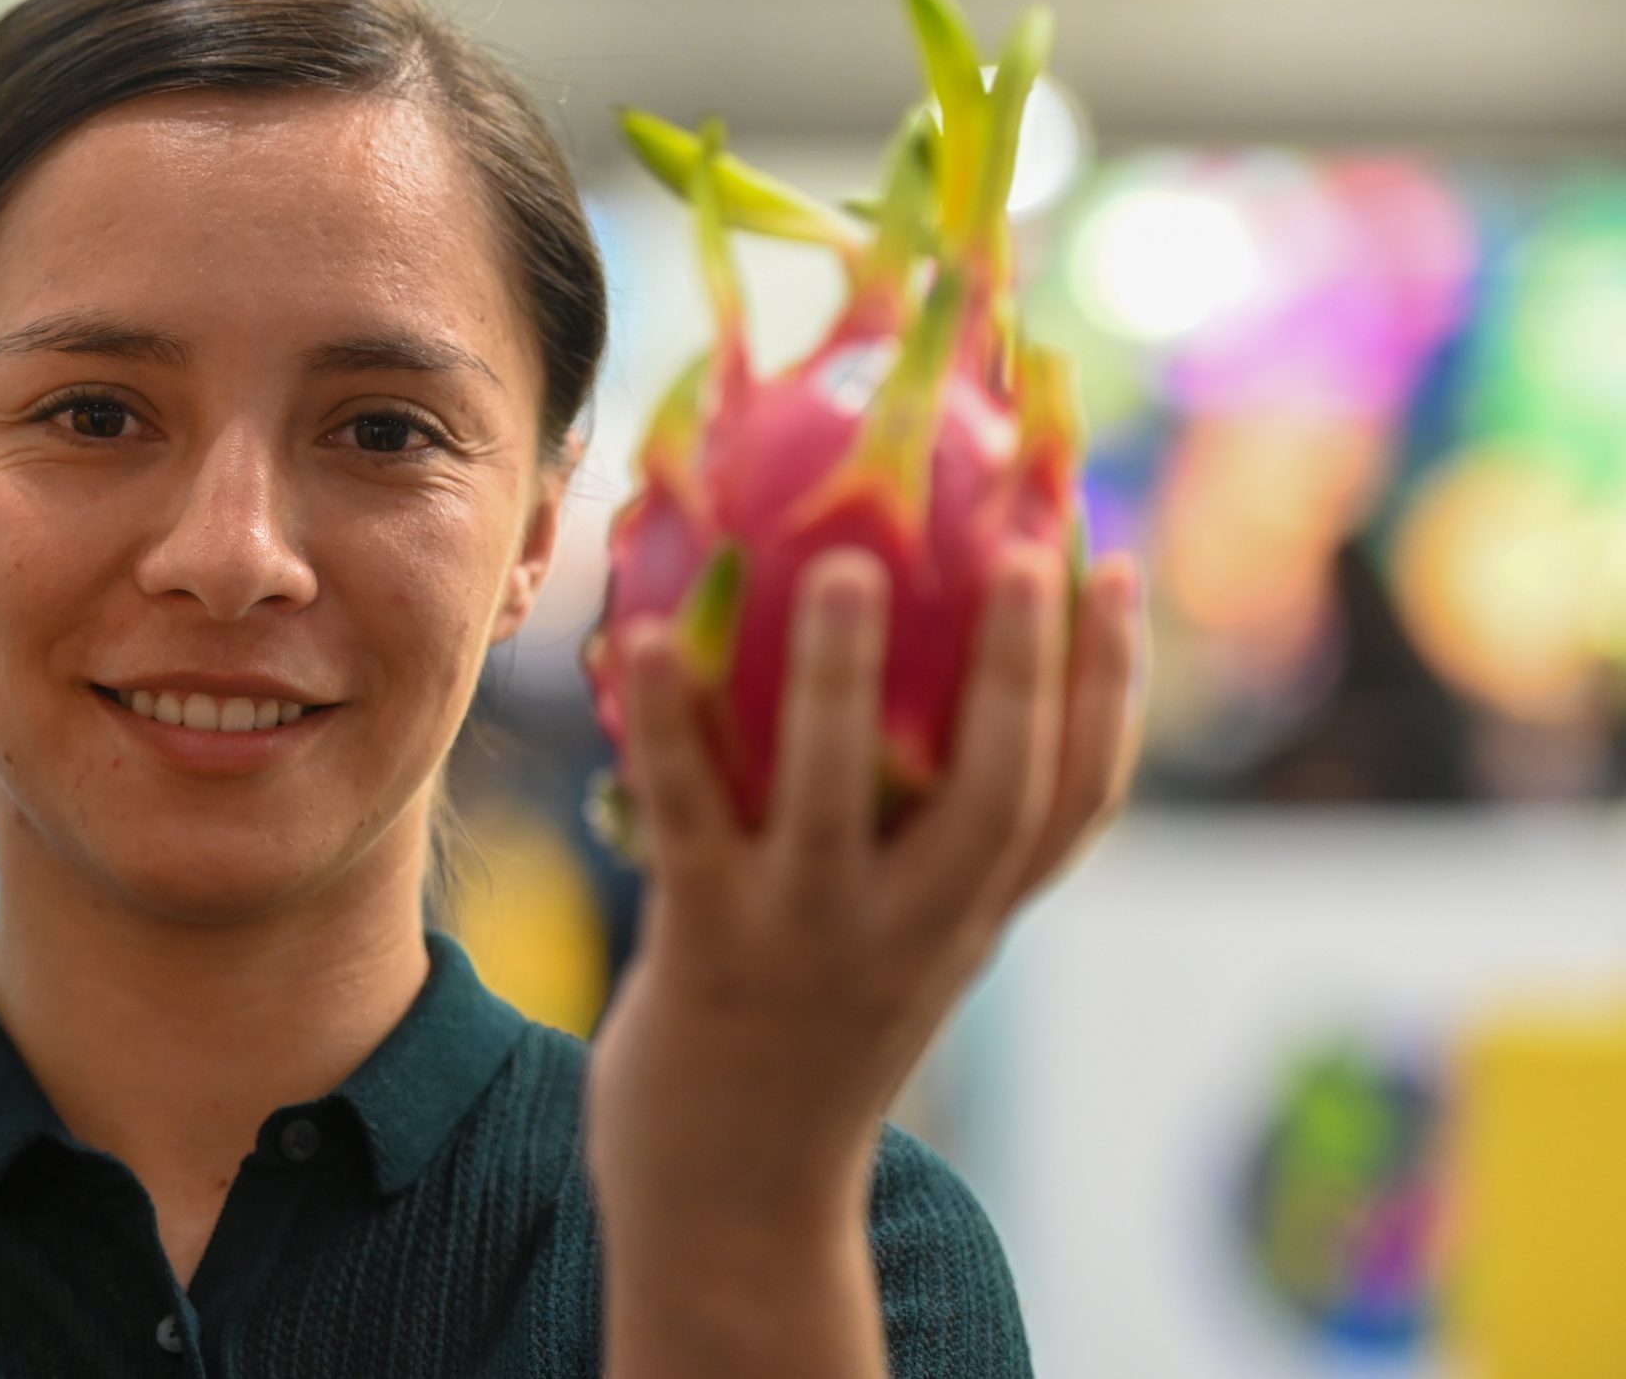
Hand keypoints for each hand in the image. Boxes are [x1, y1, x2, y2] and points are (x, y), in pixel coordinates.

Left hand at [586, 544, 1144, 1272]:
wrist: (729, 1210)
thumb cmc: (801, 1046)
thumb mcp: (889, 952)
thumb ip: (908, 846)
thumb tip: (888, 678)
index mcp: (967, 925)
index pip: (1073, 803)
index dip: (1108, 684)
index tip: (1109, 564)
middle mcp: (912, 934)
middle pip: (996, 795)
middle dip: (1025, 671)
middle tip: (1030, 547)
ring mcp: (810, 943)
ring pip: (841, 801)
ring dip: (845, 681)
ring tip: (847, 567)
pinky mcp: (706, 948)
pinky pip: (687, 817)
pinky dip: (671, 725)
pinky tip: (648, 634)